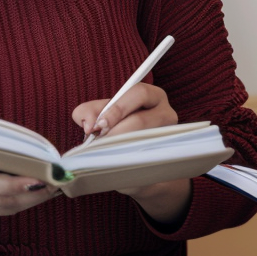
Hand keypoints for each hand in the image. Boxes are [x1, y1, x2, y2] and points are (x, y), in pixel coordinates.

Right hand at [0, 148, 56, 235]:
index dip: (12, 185)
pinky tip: (41, 191)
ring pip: (3, 209)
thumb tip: (22, 143)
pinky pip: (1, 211)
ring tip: (56, 186)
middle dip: (31, 194)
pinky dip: (24, 202)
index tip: (39, 179)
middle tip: (57, 182)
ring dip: (33, 200)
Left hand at [73, 84, 188, 222]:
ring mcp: (168, 136)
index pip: (139, 94)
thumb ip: (88, 112)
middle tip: (99, 141)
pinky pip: (144, 159)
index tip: (99, 125)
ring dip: (118, 147)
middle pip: (142, 120)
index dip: (117, 108)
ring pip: (142, 141)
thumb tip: (89, 125)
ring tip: (104, 151)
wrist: (130, 153)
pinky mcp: (164, 155)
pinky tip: (115, 161)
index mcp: (153, 96)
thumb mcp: (101, 113)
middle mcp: (166, 113)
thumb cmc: (116, 127)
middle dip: (116, 131)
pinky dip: (125, 160)